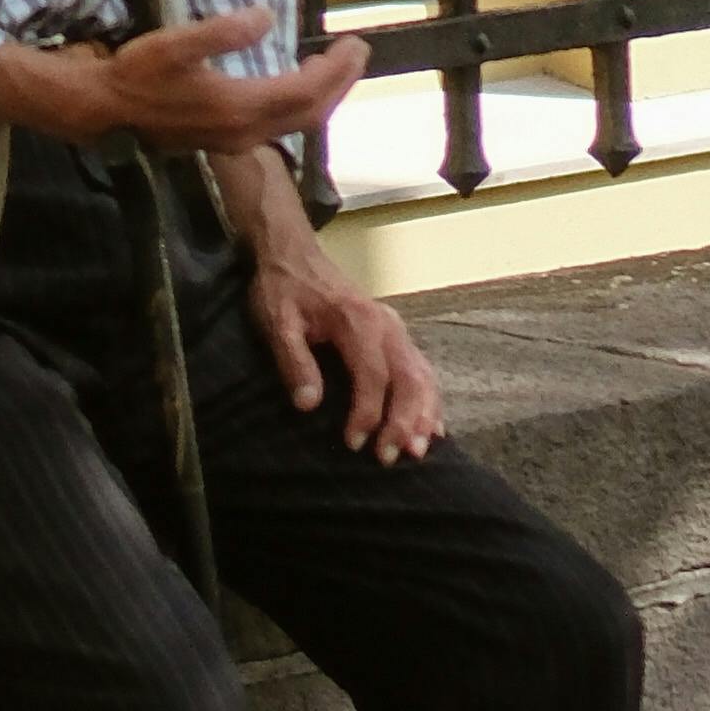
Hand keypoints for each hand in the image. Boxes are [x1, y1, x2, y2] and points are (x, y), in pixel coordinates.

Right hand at [0, 4, 363, 161]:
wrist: (101, 112)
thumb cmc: (136, 74)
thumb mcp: (175, 43)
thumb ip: (223, 31)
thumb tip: (267, 17)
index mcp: (240, 106)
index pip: (307, 91)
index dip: (337, 69)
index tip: (356, 43)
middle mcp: (245, 131)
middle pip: (310, 113)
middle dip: (340, 84)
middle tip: (357, 53)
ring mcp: (234, 140)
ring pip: (295, 124)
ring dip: (321, 97)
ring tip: (334, 67)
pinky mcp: (222, 139)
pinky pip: (277, 126)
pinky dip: (297, 106)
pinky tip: (292, 86)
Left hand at [252, 239, 442, 457]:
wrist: (293, 253)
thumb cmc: (283, 289)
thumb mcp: (276, 321)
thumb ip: (293, 361)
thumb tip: (309, 405)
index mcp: (357, 321)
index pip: (373, 375)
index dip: (367, 413)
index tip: (354, 443)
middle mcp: (385, 324)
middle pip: (408, 378)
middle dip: (404, 422)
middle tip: (389, 457)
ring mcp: (394, 328)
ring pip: (422, 374)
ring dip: (423, 414)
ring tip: (417, 451)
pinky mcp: (395, 334)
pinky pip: (421, 368)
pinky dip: (430, 399)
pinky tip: (433, 426)